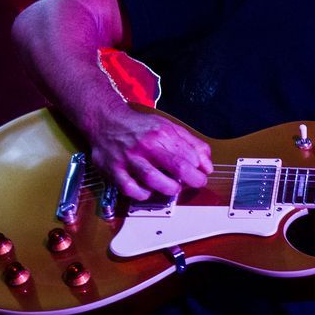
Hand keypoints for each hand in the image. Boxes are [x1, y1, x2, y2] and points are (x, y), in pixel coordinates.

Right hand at [85, 106, 213, 200]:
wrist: (106, 121)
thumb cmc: (140, 127)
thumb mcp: (170, 127)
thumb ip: (192, 145)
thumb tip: (207, 165)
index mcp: (162, 134)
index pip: (190, 156)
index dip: (200, 169)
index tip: (201, 173)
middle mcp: (146, 146)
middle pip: (177, 166)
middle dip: (193, 180)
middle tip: (195, 183)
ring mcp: (129, 159)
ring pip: (153, 179)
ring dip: (169, 188)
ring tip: (173, 187)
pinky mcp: (114, 170)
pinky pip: (130, 188)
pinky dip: (142, 194)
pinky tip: (148, 190)